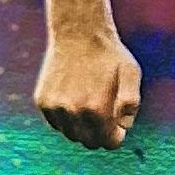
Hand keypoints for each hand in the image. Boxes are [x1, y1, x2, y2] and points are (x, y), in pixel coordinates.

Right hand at [35, 29, 142, 148]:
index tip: (117, 125)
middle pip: (89, 142)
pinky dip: (66, 117)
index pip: (108, 143)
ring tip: (89, 104)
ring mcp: (55, 107)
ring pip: (71, 134)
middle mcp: (73, 112)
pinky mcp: (42, 101)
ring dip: (82, 126)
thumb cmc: (109, 54)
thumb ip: (132, 102)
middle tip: (104, 115)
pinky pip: (56, 122)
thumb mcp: (131, 73)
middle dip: (100, 134)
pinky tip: (74, 98)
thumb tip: (124, 125)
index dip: (116, 136)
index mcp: (97, 110)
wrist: (78, 31)